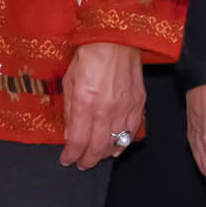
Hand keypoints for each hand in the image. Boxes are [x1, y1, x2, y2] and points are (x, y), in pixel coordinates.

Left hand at [58, 41, 144, 169]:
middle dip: (88, 160)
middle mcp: (106, 111)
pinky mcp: (138, 105)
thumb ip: (70, 112)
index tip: (67, 160)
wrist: (115, 42)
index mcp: (86, 104)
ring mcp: (125, 110)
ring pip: (116, 143)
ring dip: (104, 154)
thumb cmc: (88, 58)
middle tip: (81, 164)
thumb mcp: (69, 83)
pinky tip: (115, 147)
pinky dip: (122, 143)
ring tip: (96, 156)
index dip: (71, 155)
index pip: (78, 141)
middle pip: (98, 148)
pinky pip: (131, 132)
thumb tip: (70, 135)